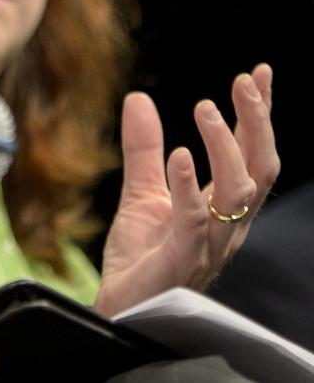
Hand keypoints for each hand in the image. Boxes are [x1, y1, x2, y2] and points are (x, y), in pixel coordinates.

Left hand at [93, 63, 278, 315]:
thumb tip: (138, 97)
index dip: (259, 116)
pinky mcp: (181, 259)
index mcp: (223, 207)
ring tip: (205, 106)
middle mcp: (226, 225)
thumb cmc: (142, 259)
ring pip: (237, 193)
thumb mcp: (141, 192)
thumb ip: (143, 149)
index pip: (251, 155)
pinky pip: (193, 221)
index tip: (258, 74)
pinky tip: (180, 155)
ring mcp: (209, 243)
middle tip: (244, 82)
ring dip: (225, 146)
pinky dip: (188, 186)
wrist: (124, 310)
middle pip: (259, 170)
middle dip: (258, 124)